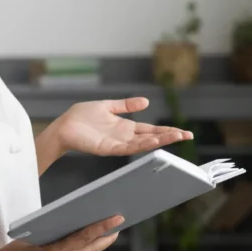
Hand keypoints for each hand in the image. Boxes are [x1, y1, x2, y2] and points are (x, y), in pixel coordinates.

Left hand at [55, 97, 192, 156]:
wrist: (64, 126)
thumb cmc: (82, 117)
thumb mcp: (108, 106)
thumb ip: (126, 105)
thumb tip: (146, 102)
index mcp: (125, 127)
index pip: (150, 130)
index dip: (166, 131)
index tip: (183, 132)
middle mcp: (124, 137)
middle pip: (151, 137)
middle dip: (169, 137)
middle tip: (187, 136)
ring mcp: (117, 143)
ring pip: (142, 144)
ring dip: (159, 141)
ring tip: (175, 137)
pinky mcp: (107, 148)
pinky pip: (127, 148)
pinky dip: (140, 145)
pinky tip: (151, 142)